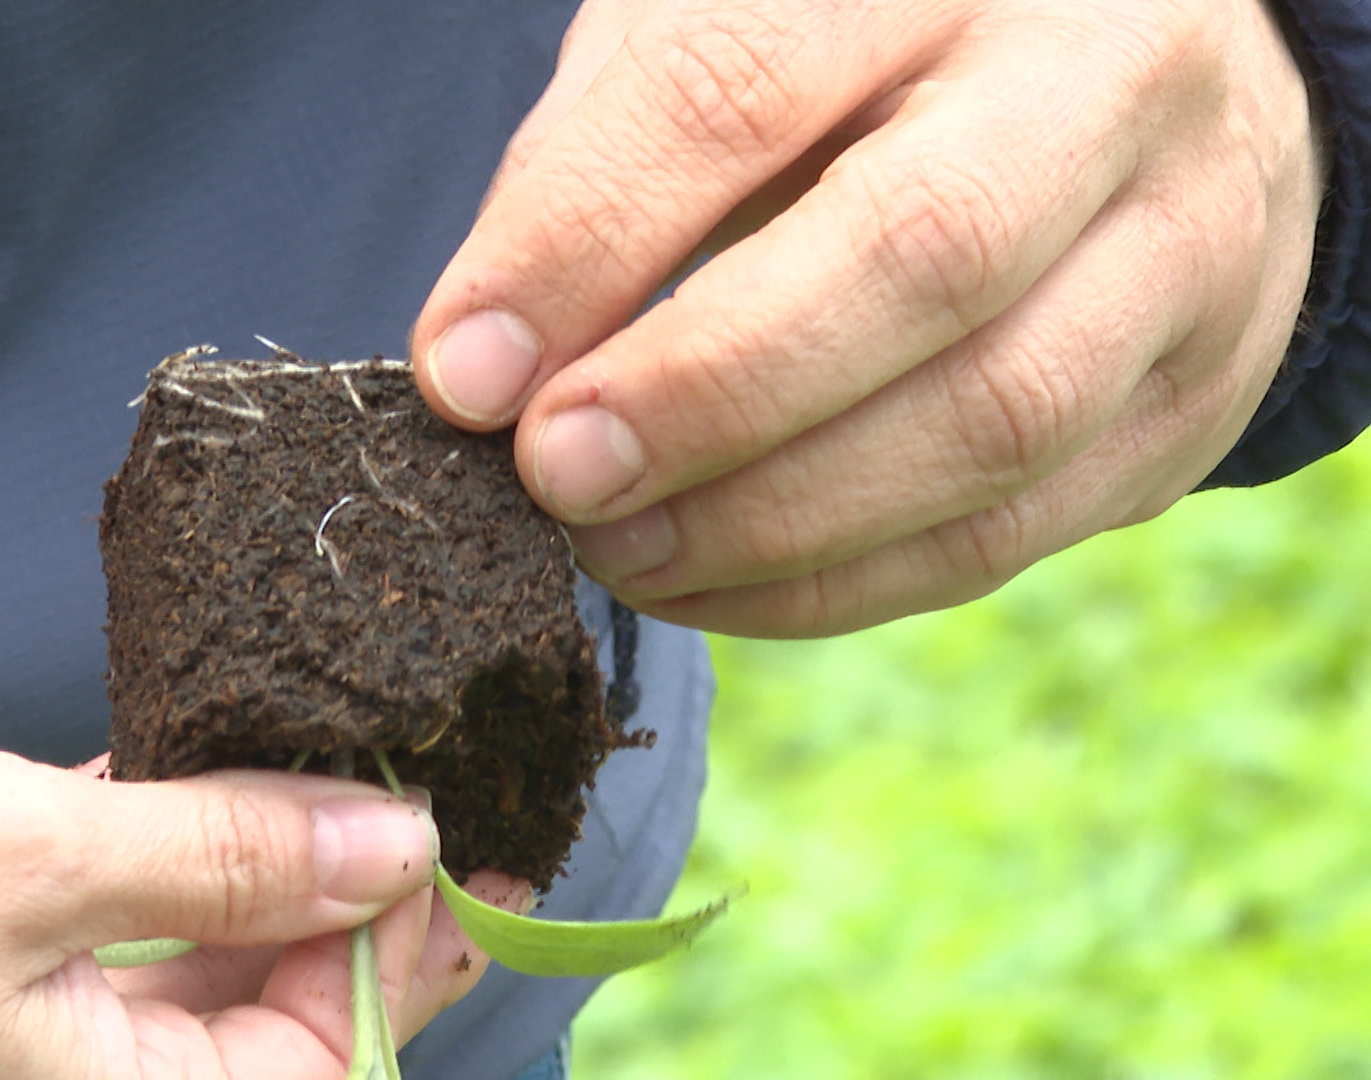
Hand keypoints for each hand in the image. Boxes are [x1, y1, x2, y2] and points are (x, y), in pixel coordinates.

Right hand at [0, 718, 514, 1077]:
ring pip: (199, 945)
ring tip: (344, 747)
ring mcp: (22, 1023)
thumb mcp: (37, 865)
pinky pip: (112, 902)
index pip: (326, 1053)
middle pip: (275, 1005)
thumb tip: (404, 847)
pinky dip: (165, 831)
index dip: (423, 949)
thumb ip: (232, 858)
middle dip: (358, 893)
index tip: (497, 842)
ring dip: (266, 849)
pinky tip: (211, 749)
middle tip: (431, 768)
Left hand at [413, 0, 1322, 634]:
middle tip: (555, 477)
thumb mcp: (734, 35)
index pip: (744, 90)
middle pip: (917, 255)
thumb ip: (609, 165)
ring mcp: (1182, 250)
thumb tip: (488, 369)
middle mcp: (1103, 83)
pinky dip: (832, 583)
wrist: (1145, 91)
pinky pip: (1004, 533)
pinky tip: (707, 582)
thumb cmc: (877, 60)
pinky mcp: (1190, 406)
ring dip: (766, 520)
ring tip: (613, 550)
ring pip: (986, 419)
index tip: (465, 374)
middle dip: (707, 393)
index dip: (586, 239)